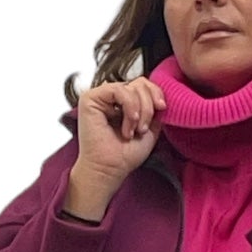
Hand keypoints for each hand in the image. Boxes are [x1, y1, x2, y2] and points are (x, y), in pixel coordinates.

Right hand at [72, 77, 167, 193]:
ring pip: (131, 86)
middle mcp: (111, 97)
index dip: (155, 93)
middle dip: (148, 105)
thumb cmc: (125, 154)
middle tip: (143, 129)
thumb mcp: (151, 127)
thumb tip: (160, 94)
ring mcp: (100, 96)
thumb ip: (155, 107)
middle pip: (139, 82)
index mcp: (124, 102)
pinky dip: (129, 107)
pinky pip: (119, 90)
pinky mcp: (90, 99)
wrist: (110, 169)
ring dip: (139, 111)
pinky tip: (127, 127)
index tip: (162, 108)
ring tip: (134, 131)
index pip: (143, 84)